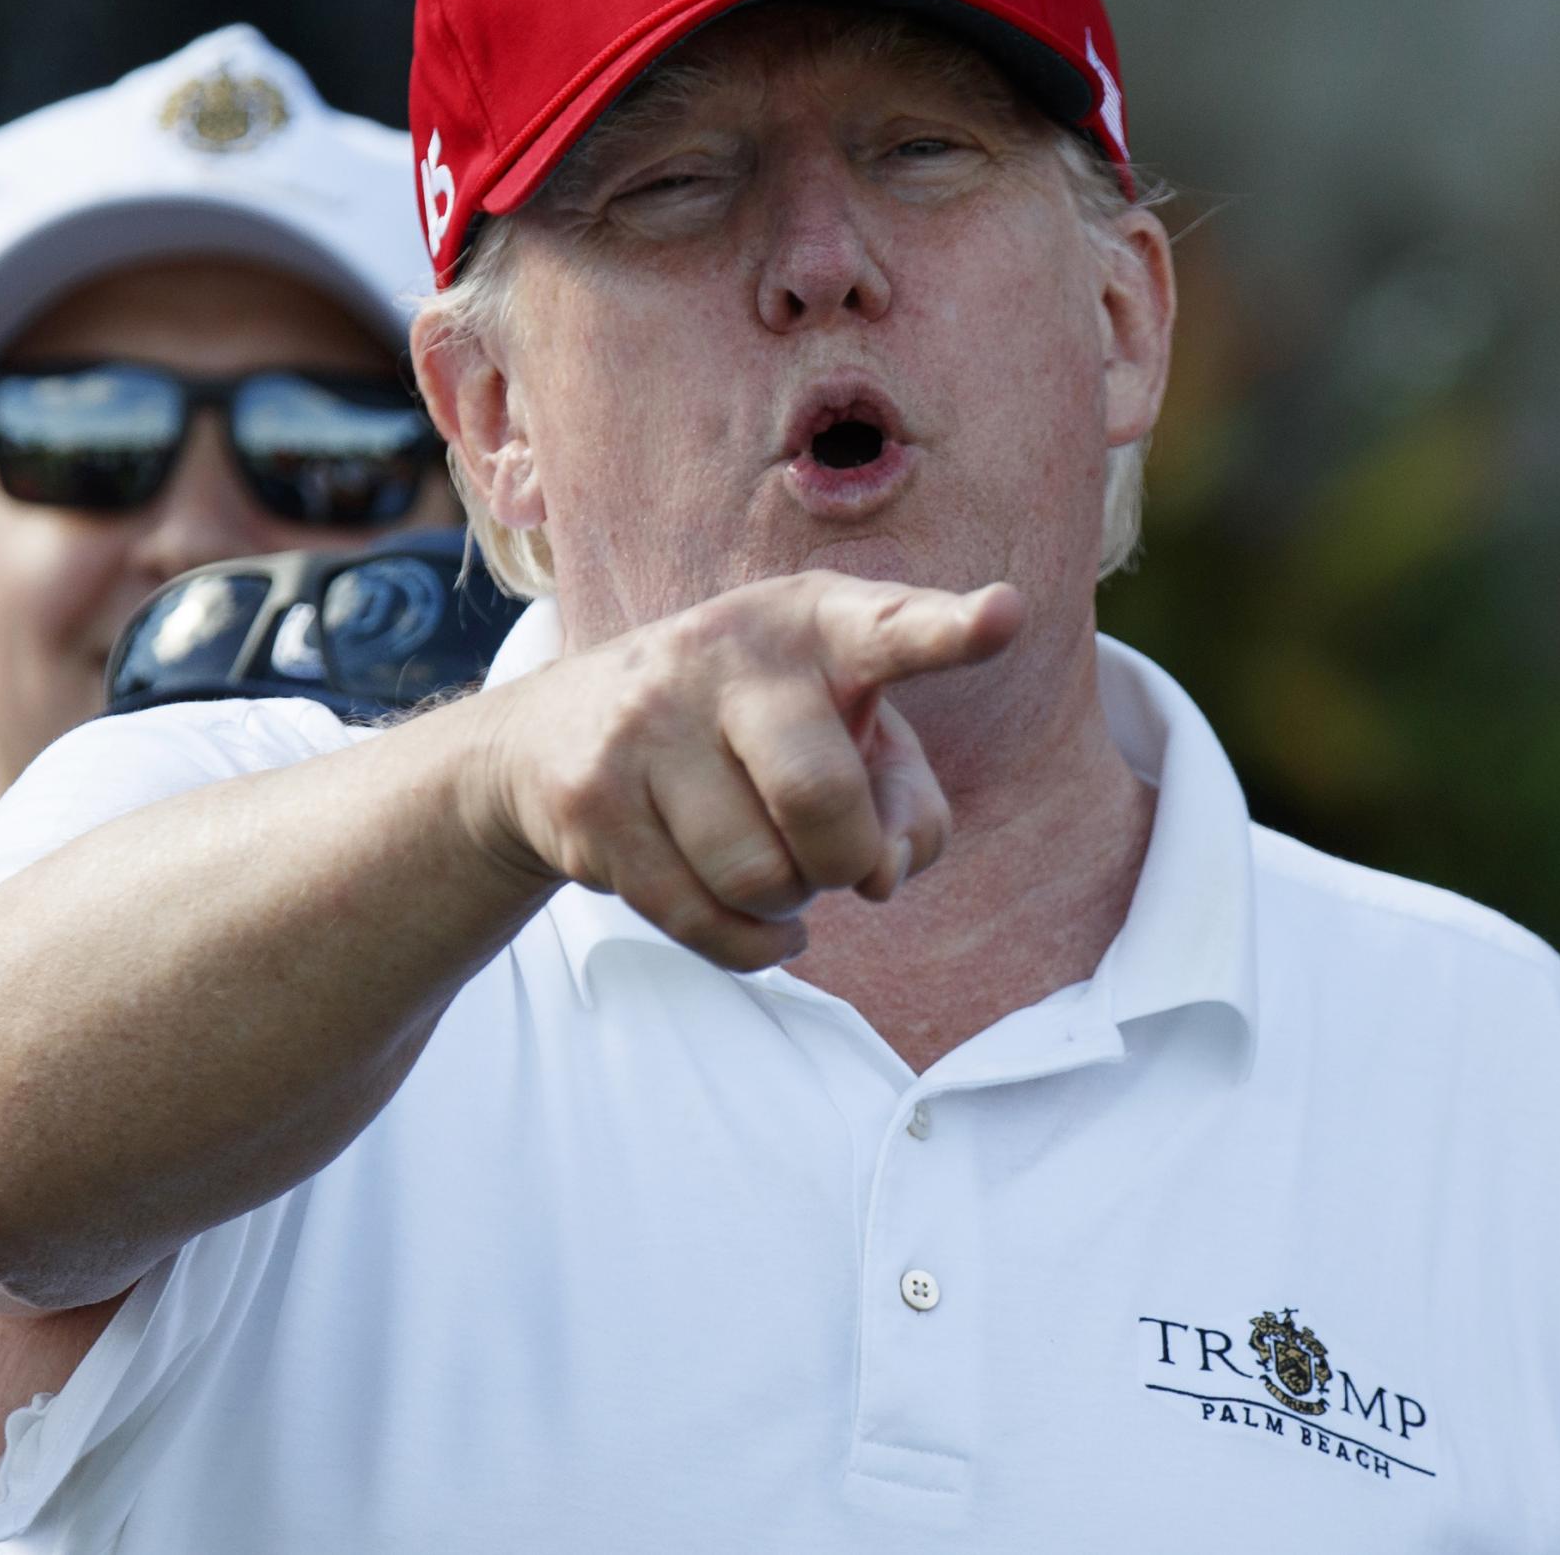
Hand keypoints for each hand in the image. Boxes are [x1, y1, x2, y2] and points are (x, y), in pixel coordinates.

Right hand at [475, 572, 1025, 969]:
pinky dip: (747, 942)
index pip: (887, 627)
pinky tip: (747, 916)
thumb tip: (883, 875)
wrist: (554, 733)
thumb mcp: (843, 736)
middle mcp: (724, 654)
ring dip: (785, 903)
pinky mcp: (592, 800)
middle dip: (842, 859)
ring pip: (757, 876)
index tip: (1006, 616)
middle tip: (830, 855)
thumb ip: (906, 802)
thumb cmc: (751, 734)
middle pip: (820, 798)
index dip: (946, 630)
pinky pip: (701, 918)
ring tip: (767, 866)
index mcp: (810, 622)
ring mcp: (646, 724)